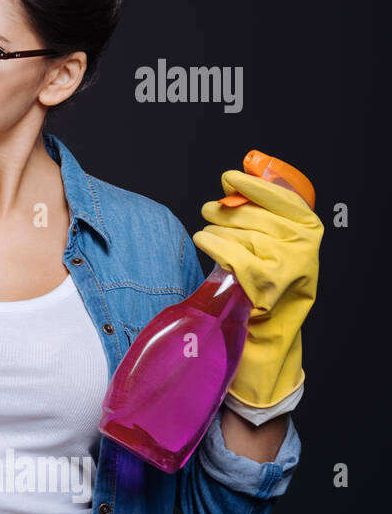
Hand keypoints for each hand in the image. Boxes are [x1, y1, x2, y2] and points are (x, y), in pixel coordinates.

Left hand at [192, 169, 322, 408]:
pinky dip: (211, 243)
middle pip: (250, 213)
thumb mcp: (276, 248)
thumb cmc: (267, 286)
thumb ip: (263, 215)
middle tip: (210, 210)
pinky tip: (204, 240)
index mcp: (310, 230)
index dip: (253, 184)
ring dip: (216, 231)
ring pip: (235, 231)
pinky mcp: (263, 281)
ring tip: (211, 237)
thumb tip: (236, 180)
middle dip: (224, 210)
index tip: (230, 177)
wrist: (270, 337)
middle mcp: (303, 245)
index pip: (281, 196)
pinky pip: (228, 250)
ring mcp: (285, 263)